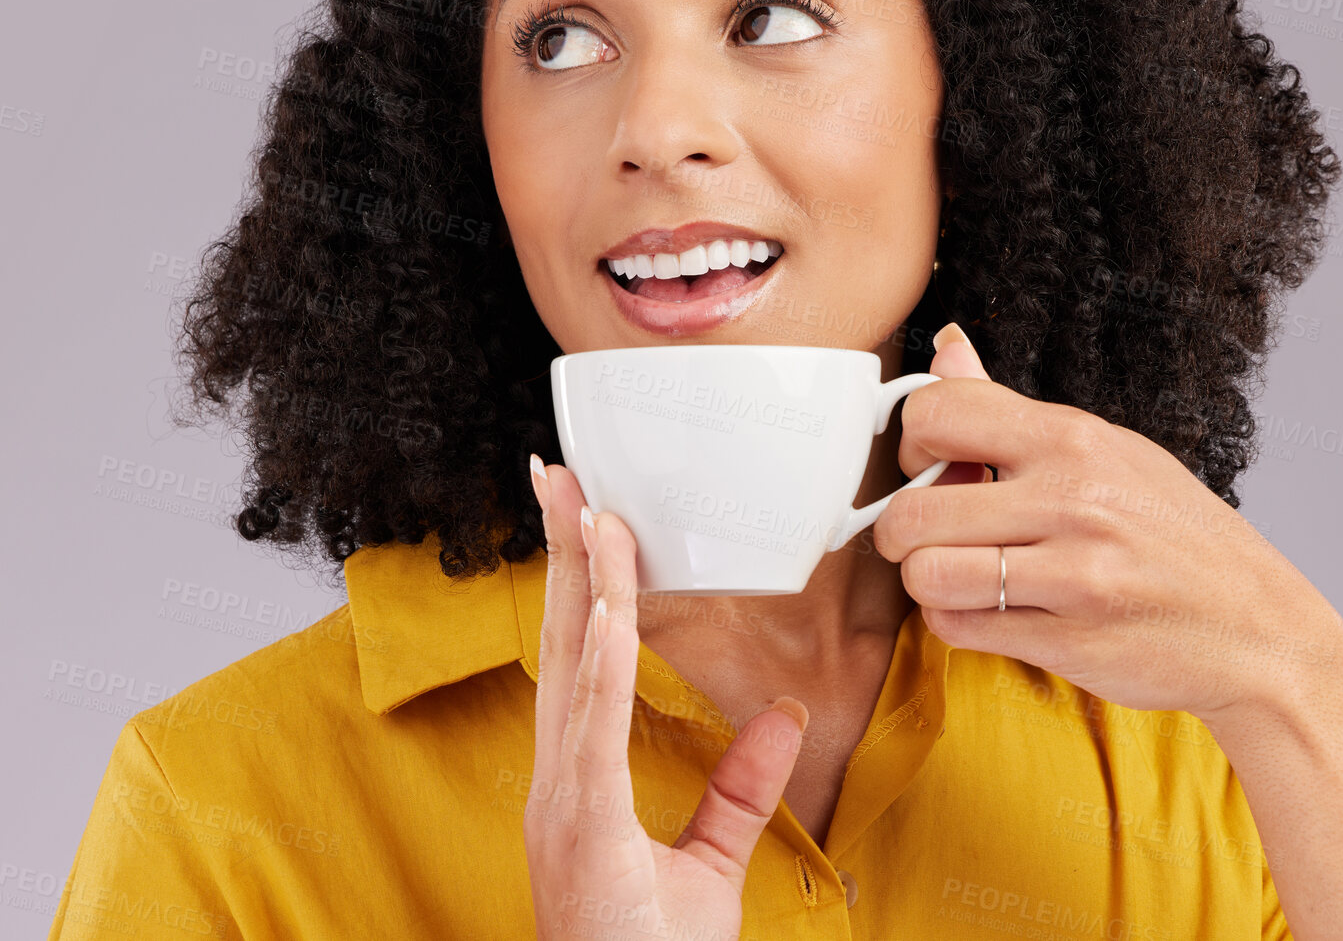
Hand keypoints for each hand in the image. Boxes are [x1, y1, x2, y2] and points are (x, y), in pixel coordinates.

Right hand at [525, 455, 808, 940]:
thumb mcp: (708, 867)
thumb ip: (739, 790)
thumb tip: (785, 720)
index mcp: (578, 784)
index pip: (578, 661)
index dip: (576, 585)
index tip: (584, 519)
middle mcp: (558, 781)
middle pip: (560, 642)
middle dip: (558, 554)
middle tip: (558, 476)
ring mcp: (561, 803)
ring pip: (573, 667)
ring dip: (581, 583)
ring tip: (591, 512)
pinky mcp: (583, 828)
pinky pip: (593, 728)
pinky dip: (601, 661)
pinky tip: (608, 605)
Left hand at [872, 322, 1335, 721]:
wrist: (1261, 630)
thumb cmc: (1174, 536)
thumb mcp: (1107, 451)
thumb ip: (1011, 408)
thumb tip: (948, 345)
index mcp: (1072, 438)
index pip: (935, 410)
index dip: (911, 445)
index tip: (931, 469)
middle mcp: (1071, 496)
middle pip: (912, 509)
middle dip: (901, 532)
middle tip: (929, 538)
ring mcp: (1074, 570)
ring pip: (925, 573)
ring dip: (926, 582)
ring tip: (958, 578)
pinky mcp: (1072, 637)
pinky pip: (958, 627)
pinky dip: (955, 622)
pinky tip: (988, 611)